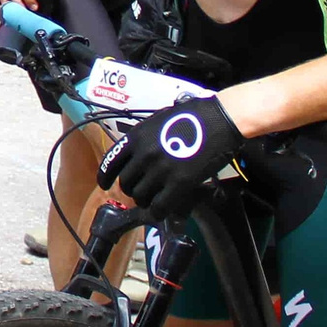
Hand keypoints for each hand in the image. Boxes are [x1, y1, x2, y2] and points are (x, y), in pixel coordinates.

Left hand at [102, 95, 244, 210]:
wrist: (221, 118)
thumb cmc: (195, 114)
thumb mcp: (160, 120)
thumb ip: (146, 138)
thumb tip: (139, 154)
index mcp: (137, 137)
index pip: (110, 162)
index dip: (105, 177)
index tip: (105, 184)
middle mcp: (144, 154)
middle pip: (126, 183)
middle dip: (132, 189)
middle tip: (142, 191)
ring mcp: (160, 170)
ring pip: (140, 197)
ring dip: (146, 201)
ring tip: (155, 199)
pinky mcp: (179, 183)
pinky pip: (159, 207)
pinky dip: (158, 212)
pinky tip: (163, 211)